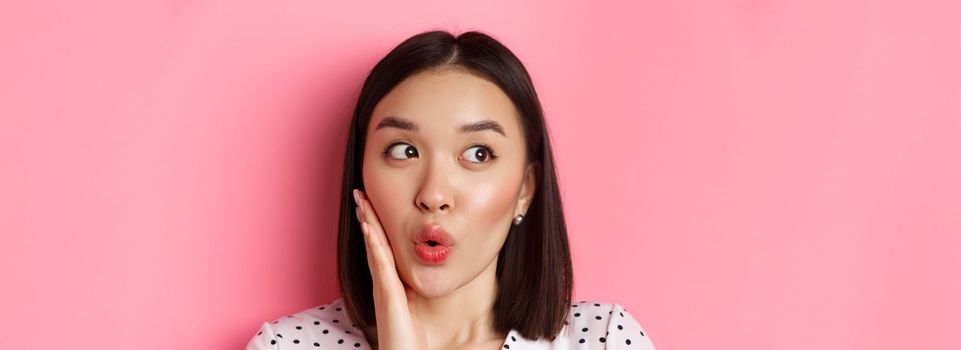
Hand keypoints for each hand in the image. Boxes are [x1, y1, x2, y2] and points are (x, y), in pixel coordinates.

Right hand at [353, 189, 426, 349]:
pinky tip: (370, 228)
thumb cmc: (407, 341)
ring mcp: (383, 289)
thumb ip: (410, 293)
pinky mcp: (388, 296)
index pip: (379, 249)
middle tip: (359, 195)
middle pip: (372, 244)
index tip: (369, 206)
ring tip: (361, 202)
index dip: (374, 227)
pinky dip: (374, 245)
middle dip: (366, 218)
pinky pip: (381, 266)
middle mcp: (382, 284)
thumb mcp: (411, 310)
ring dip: (367, 224)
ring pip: (373, 249)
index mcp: (388, 286)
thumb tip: (414, 278)